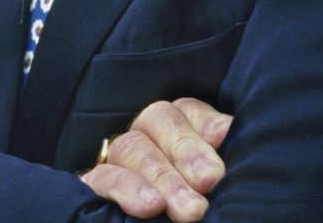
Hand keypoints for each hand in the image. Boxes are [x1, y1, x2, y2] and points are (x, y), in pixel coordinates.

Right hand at [79, 97, 231, 221]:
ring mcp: (117, 163)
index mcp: (176, 133)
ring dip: (162, 176)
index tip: (222, 138)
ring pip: (131, 147)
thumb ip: (214, 164)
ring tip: (189, 210)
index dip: (202, 121)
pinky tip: (150, 207)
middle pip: (158, 121)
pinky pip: (101, 178)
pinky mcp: (93, 190)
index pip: (184, 110)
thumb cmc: (206, 214)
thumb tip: (229, 135)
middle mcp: (145, 139)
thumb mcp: (210, 186)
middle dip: (186, 150)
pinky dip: (124, 188)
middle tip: (210, 181)